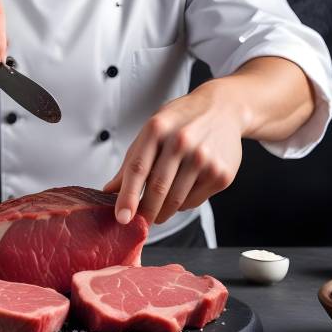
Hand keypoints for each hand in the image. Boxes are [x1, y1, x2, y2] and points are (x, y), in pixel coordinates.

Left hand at [103, 82, 244, 224]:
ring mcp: (204, 158)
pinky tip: (181, 192)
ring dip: (163, 212)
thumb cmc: (181, 121)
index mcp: (157, 129)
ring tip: (158, 210)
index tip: (122, 218)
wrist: (223, 109)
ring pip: (176, 200)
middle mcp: (181, 141)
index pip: (138, 169)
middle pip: (157, 189)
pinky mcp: (220, 173)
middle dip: (145, 212)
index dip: (128, 197)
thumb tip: (109, 191)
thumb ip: (131, 161)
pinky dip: (182, 204)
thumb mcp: (152, 131)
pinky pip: (194, 201)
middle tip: (139, 223)